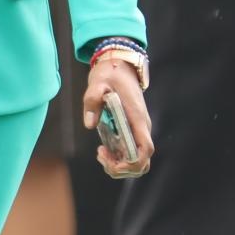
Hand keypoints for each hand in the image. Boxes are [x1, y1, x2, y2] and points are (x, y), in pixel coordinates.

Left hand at [83, 58, 154, 178]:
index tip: (113, 160)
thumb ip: (92, 101)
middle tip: (101, 155)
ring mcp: (138, 131)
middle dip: (121, 168)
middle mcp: (141, 128)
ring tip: (101, 153)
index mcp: (137, 118)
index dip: (133, 162)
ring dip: (119, 165)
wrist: (120, 66)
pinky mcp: (132, 131)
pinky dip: (118, 159)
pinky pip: (131, 154)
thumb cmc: (110, 74)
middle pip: (142, 163)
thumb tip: (89, 124)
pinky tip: (103, 150)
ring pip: (137, 162)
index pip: (145, 149)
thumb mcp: (97, 83)